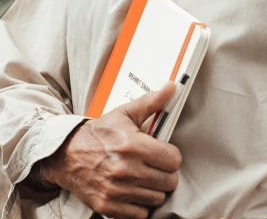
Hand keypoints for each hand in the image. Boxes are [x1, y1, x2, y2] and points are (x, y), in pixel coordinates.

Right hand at [40, 82, 180, 218]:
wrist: (66, 155)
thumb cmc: (100, 133)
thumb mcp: (125, 113)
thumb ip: (152, 102)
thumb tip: (172, 86)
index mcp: (133, 145)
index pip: (173, 160)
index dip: (172, 156)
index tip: (164, 154)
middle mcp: (126, 170)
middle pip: (169, 182)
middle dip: (165, 173)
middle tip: (155, 166)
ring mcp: (116, 191)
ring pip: (157, 199)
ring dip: (154, 190)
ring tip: (144, 178)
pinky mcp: (108, 207)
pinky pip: (140, 214)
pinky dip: (140, 205)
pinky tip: (134, 191)